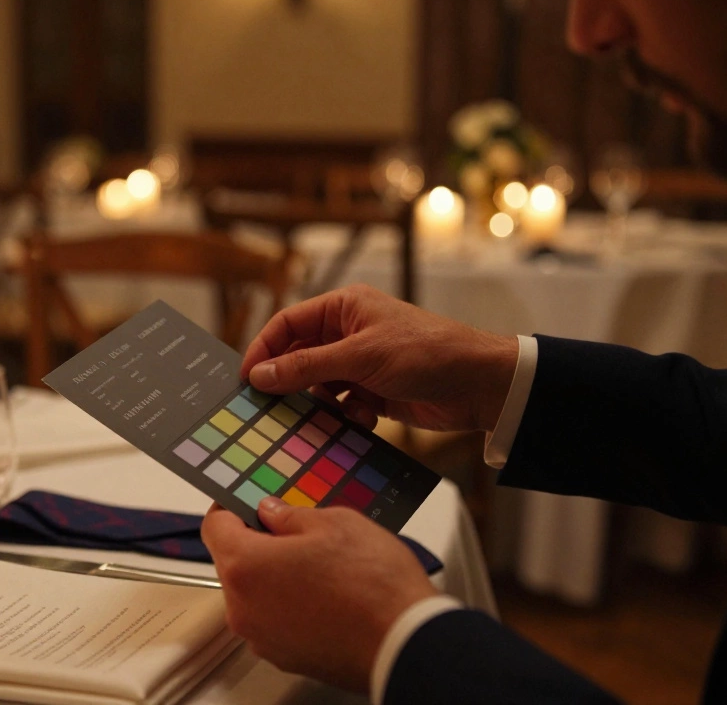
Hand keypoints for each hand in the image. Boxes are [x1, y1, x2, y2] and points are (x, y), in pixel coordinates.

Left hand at [201, 498, 438, 691]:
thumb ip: (290, 516)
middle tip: (294, 530)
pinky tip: (325, 594)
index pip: (214, 528)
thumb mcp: (334, 523)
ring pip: (255, 594)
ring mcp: (262, 638)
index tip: (246, 502)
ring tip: (318, 565)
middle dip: (258, 543)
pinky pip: (274, 621)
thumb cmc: (373, 584)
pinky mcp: (285, 658)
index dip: (230, 509)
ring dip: (275, 576)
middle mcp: (243, 608)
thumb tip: (271, 513)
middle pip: (234, 564)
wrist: (405, 642)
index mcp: (245, 567)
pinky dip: (289, 605)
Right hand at [242, 284, 517, 431]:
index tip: (246, 380)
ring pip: (318, 385)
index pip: (287, 324)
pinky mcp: (373, 391)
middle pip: (299, 357)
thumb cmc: (426, 353)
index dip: (263, 350)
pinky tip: (362, 418)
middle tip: (268, 408)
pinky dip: (345, 415)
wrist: (480, 385)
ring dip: (318, 404)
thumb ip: (306, 367)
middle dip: (288, 382)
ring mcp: (360, 363)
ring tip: (320, 418)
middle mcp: (348, 332)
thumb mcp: (360, 357)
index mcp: (343, 308)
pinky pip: (341, 405)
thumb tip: (260, 376)